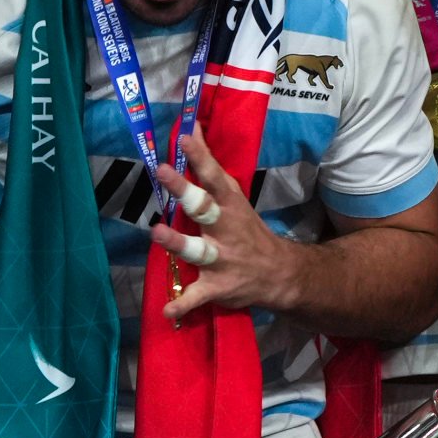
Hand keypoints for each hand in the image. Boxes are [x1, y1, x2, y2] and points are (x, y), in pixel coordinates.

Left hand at [149, 145, 313, 321]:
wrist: (281, 275)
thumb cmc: (246, 228)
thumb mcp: (233, 196)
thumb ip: (208, 165)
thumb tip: (191, 127)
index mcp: (230, 205)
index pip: (214, 176)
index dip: (200, 156)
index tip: (185, 136)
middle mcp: (226, 230)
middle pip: (203, 207)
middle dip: (184, 190)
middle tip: (161, 171)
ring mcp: (222, 259)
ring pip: (197, 250)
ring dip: (176, 242)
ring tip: (156, 232)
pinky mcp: (218, 287)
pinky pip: (197, 297)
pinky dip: (182, 304)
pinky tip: (166, 310)